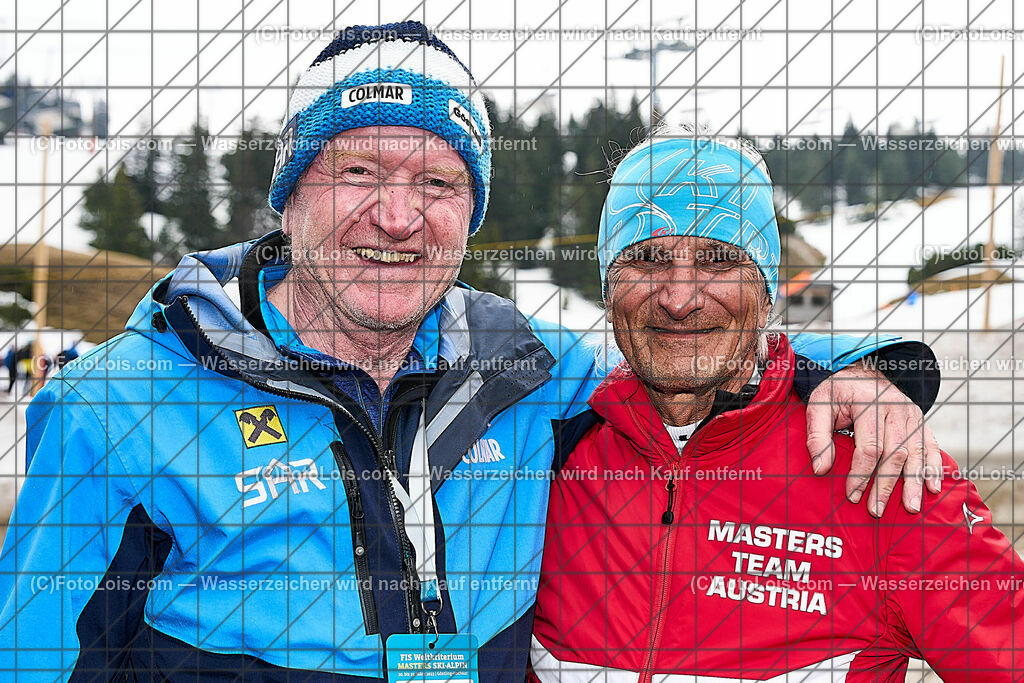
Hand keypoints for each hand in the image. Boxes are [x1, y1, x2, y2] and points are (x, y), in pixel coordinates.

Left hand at [805, 360, 941, 516]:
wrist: (860, 372)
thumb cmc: (836, 393)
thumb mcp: (818, 406)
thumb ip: (817, 436)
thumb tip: (821, 469)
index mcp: (869, 403)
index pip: (869, 447)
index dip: (861, 474)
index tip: (852, 495)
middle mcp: (896, 408)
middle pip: (895, 453)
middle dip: (886, 485)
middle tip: (877, 510)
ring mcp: (912, 414)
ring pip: (917, 453)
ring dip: (914, 482)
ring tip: (910, 508)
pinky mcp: (921, 421)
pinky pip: (932, 446)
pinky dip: (934, 468)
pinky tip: (932, 487)